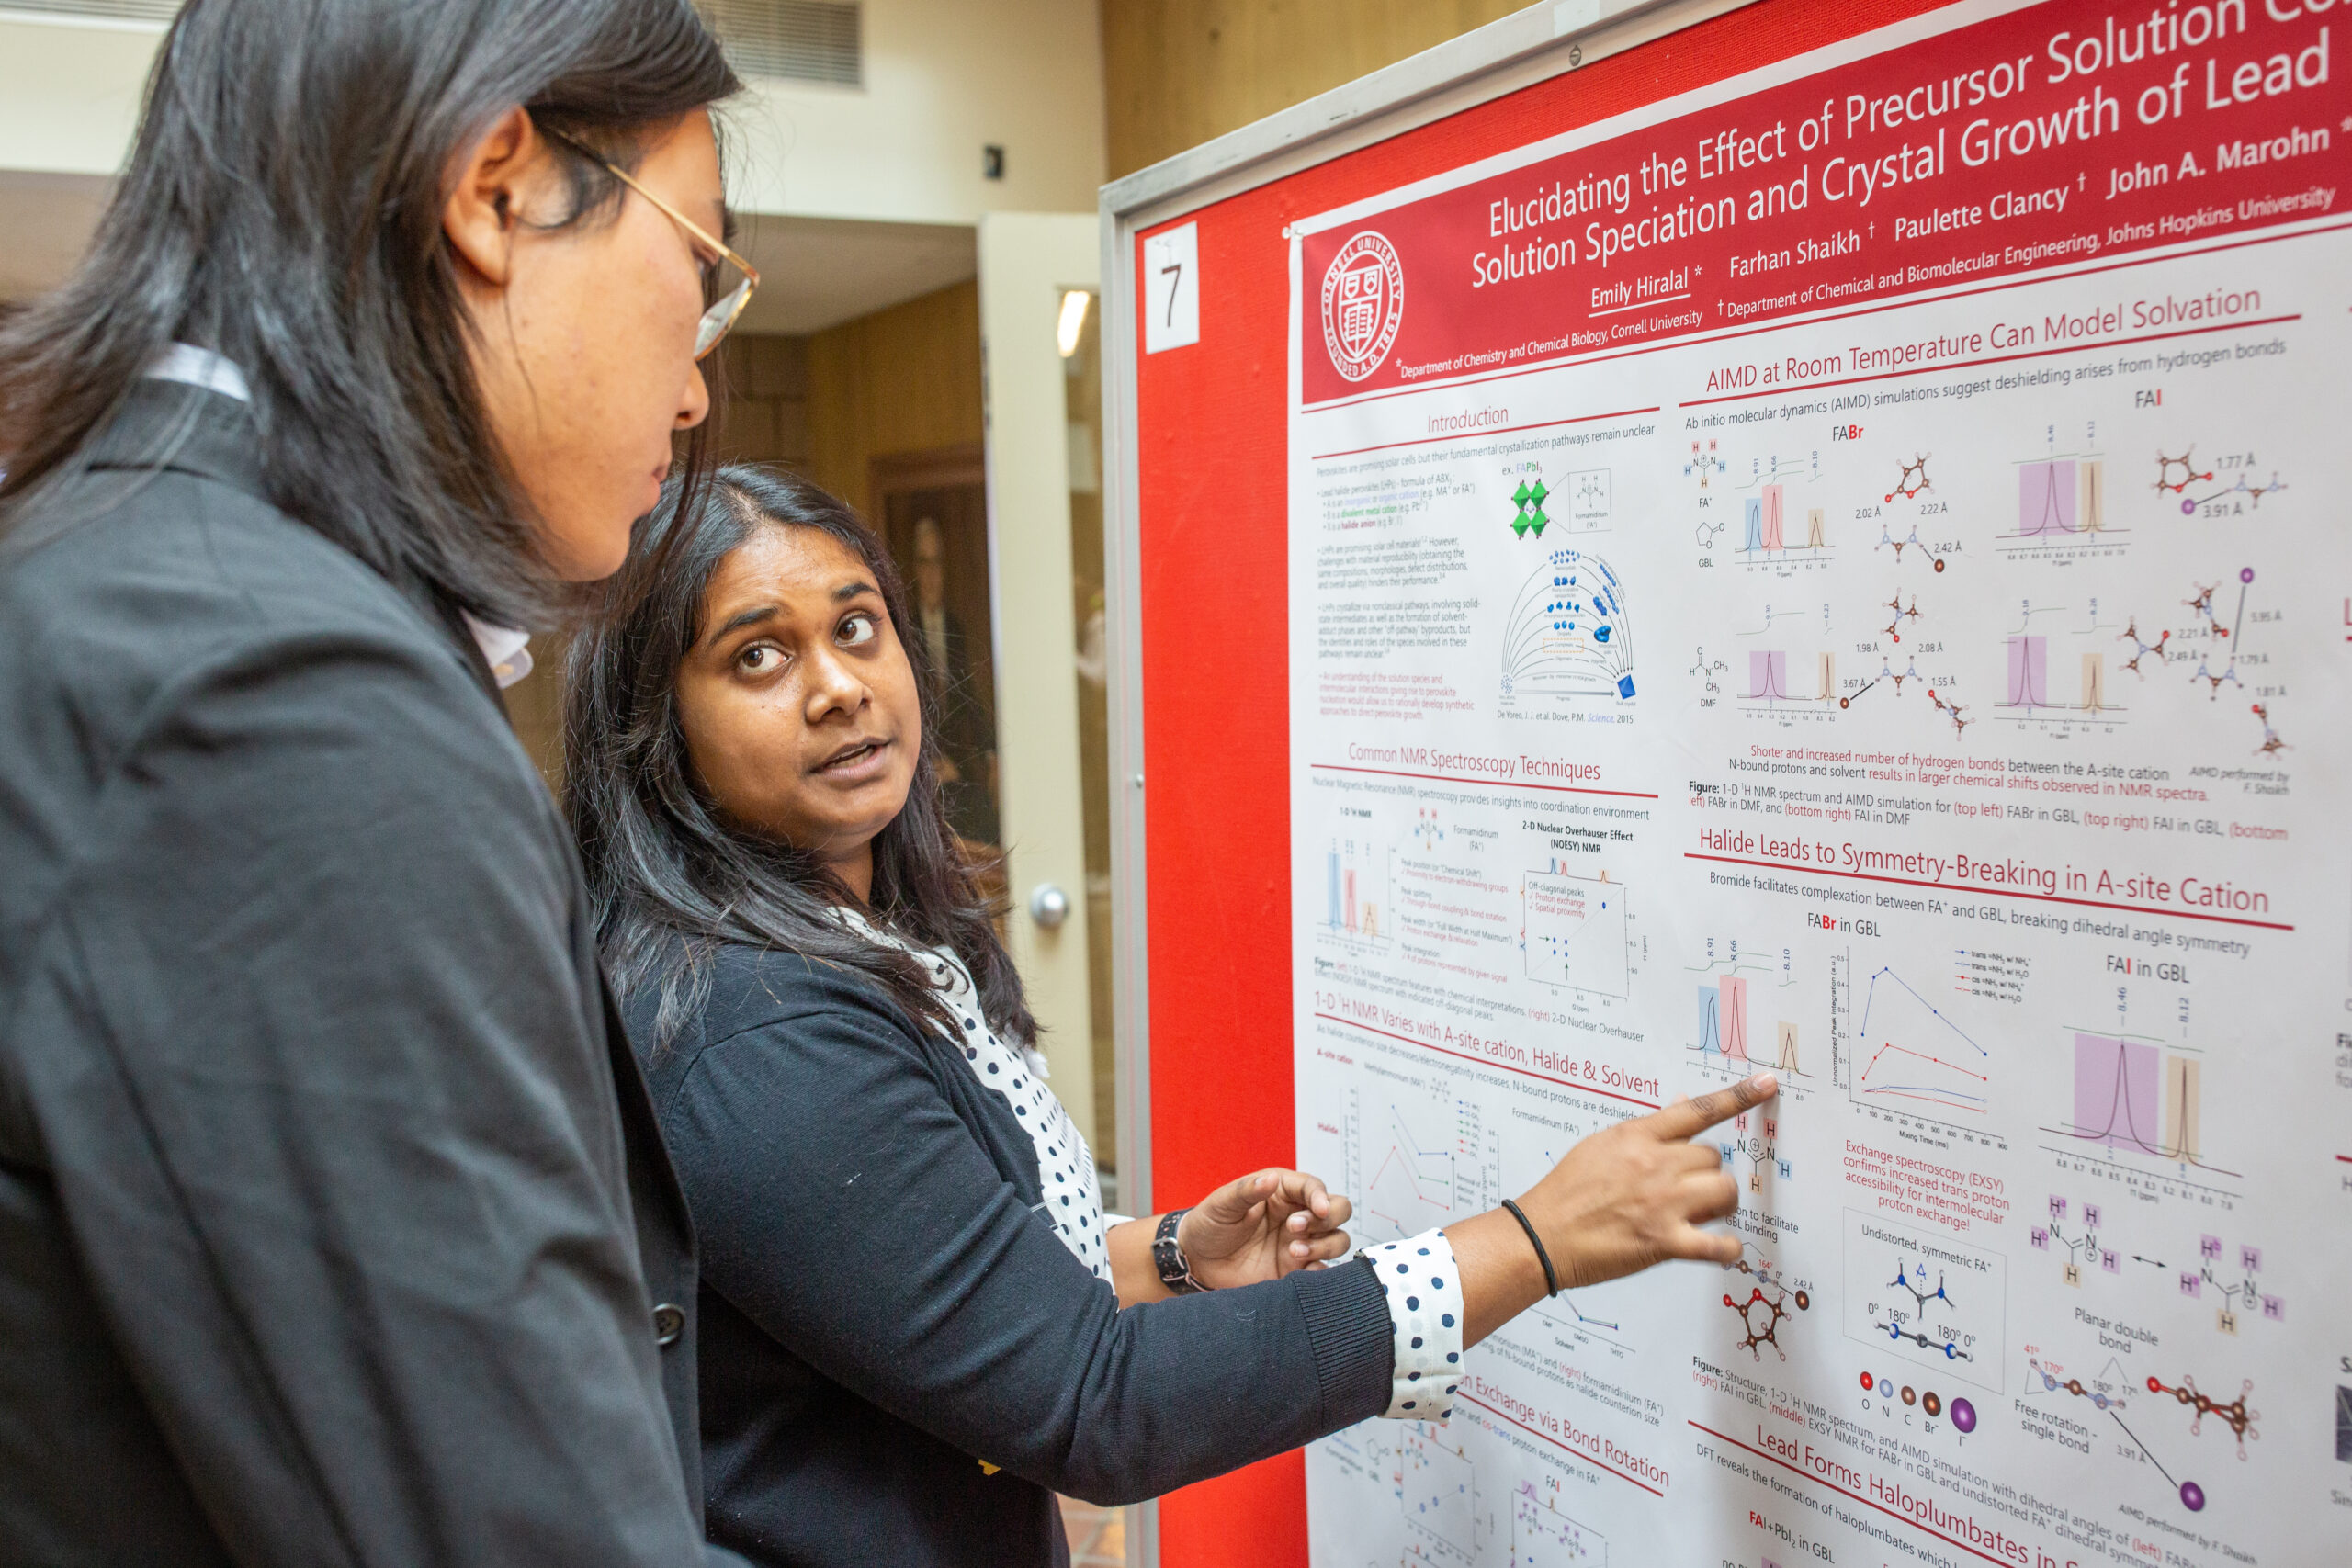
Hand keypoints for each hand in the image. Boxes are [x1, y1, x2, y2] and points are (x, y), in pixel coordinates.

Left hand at [1176, 1169, 1353, 1289]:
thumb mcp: (1222, 1203)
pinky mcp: (1296, 1269)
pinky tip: (1303, 1271)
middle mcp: (1297, 1214)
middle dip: (1327, 1219)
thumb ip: (1246, 1190)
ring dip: (1325, 1245)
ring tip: (1294, 1251)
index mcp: (1281, 1191)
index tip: (1318, 1209)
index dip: (1321, 1196)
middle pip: (1338, 1210)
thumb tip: (1270, 1179)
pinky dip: (1322, 1271)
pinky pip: (1323, 1269)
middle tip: (1294, 1228)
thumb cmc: (1210, 1224)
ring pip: (1337, 1239)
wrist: (1197, 1261)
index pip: (1313, 1187)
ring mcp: (1300, 1242)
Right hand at [1518, 1073, 1775, 1289]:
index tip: (1767, 1084)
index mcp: (1638, 1137)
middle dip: (1706, 1173)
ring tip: (1700, 1213)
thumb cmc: (1567, 1192)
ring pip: (1724, 1191)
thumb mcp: (1601, 1146)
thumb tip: (1679, 1105)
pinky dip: (1727, 1248)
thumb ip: (1645, 1131)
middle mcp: (1655, 1165)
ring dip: (1719, 1203)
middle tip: (1688, 1188)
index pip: (1697, 1110)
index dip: (1738, 1096)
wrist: (1542, 1235)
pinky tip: (1723, 1248)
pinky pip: (1718, 1244)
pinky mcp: (1664, 1242)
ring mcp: (1663, 1203)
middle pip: (1714, 1158)